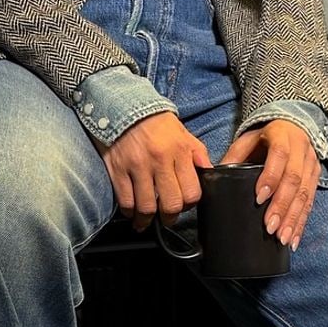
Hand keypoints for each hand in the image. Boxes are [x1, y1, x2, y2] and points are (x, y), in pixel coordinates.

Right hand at [100, 112, 212, 231]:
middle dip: (171, 217)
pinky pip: (125, 201)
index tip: (184, 204)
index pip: (191, 191)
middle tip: (168, 218)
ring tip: (147, 221)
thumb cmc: (154, 121)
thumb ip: (198, 153)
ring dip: (148, 220)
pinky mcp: (117, 170)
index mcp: (179, 151)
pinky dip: (130, 212)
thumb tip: (210, 171)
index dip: (189, 204)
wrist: (122, 105)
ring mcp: (137, 166)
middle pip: (170, 204)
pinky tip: (132, 213)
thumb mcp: (183, 132)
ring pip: (147, 207)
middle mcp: (160, 160)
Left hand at [220, 120, 319, 249]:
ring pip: (305, 194)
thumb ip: (235, 156)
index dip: (271, 177)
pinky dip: (301, 223)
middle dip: (282, 206)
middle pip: (294, 179)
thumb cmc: (266, 137)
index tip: (259, 198)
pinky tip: (293, 238)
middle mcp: (301, 149)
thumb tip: (216, 175)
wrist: (294, 126)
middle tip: (270, 227)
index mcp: (282, 135)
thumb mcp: (248, 139)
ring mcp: (311, 164)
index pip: (279, 156)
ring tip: (282, 238)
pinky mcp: (316, 178)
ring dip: (293, 219)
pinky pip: (311, 203)